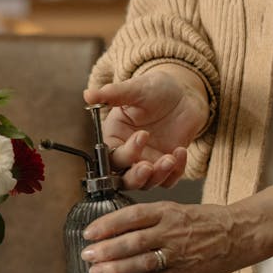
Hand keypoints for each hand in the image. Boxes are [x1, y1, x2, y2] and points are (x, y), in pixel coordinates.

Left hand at [80, 185, 272, 272]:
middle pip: (132, 240)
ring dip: (115, 269)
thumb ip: (153, 219)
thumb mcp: (179, 209)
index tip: (89, 232)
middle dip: (106, 249)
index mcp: (168, 211)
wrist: (241, 233)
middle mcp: (170, 231)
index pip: (132, 216)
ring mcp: (178, 253)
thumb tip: (122, 228)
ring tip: (96, 272)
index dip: (108, 225)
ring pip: (140, 261)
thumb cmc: (209, 221)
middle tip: (87, 255)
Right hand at [83, 67, 209, 189]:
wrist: (184, 93)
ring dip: (157, 176)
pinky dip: (176, 172)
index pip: (112, 156)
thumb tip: (88, 94)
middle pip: (124, 179)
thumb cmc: (156, 88)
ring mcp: (148, 161)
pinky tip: (181, 151)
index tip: (143, 135)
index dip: (125, 152)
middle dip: (135, 177)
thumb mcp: (136, 88)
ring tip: (171, 158)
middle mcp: (129, 153)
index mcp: (115, 136)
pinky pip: (169, 179)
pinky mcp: (167, 165)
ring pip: (147, 183)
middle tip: (148, 167)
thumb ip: (113, 94)